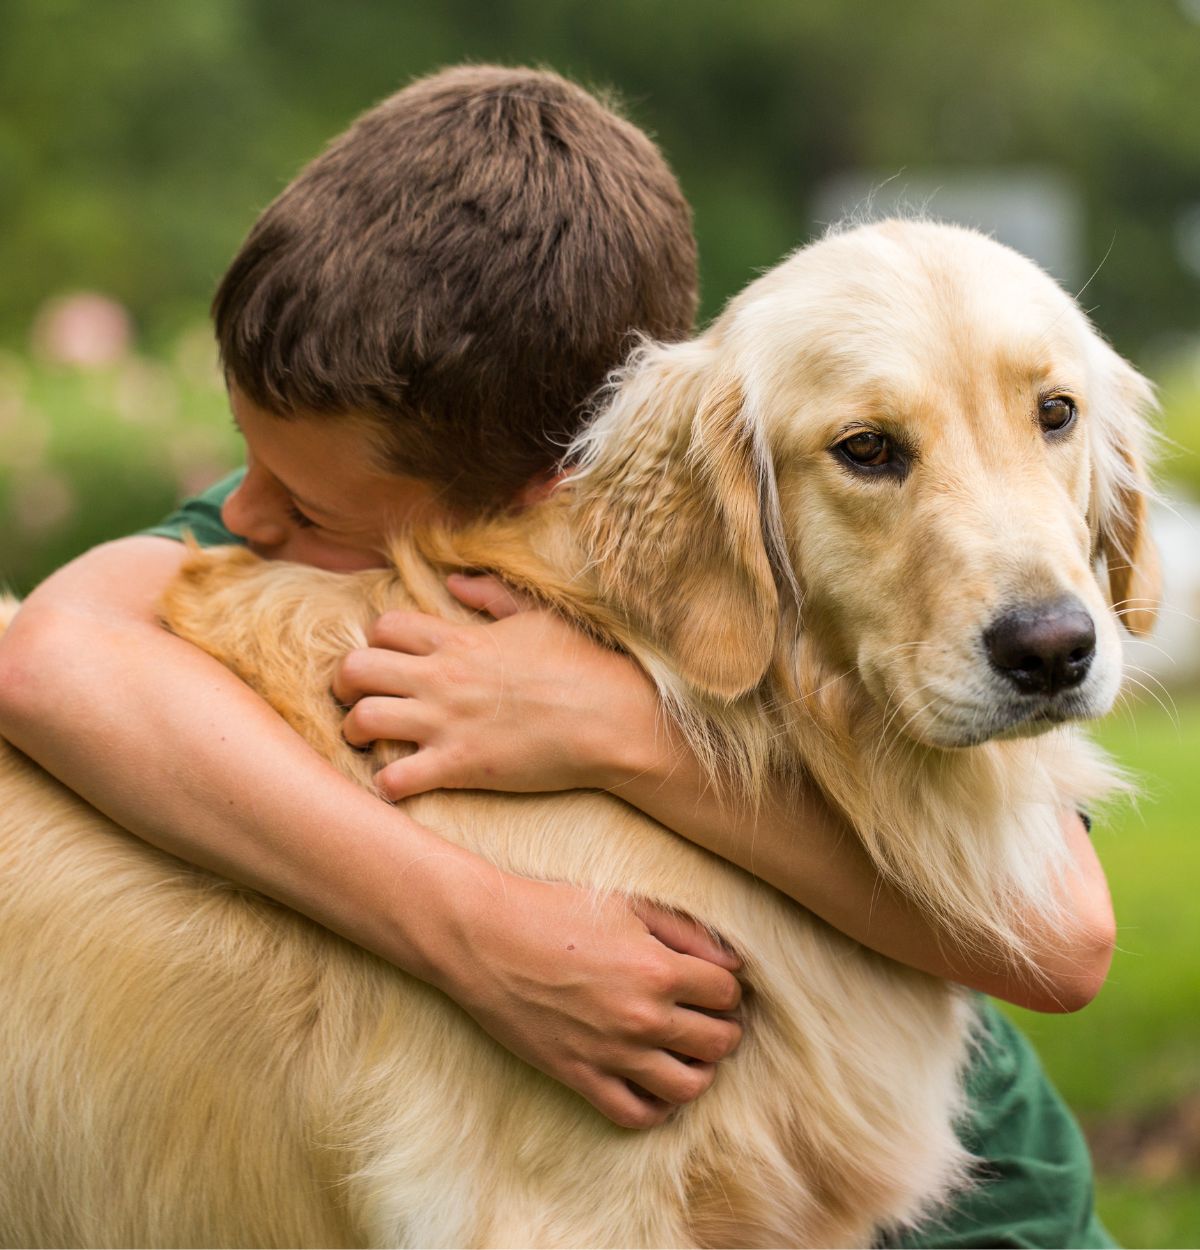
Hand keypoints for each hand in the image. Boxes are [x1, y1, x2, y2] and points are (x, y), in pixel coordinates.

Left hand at [332, 574, 670, 799]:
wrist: (612, 718)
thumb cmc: (582, 665)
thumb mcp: (538, 616)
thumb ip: (493, 595)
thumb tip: (456, 580)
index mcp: (459, 639)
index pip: (383, 627)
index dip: (374, 642)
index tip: (387, 659)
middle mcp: (442, 678)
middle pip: (354, 669)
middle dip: (344, 684)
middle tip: (355, 698)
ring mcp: (446, 722)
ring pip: (361, 721)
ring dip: (354, 733)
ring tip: (367, 742)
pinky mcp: (459, 766)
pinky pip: (394, 778)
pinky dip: (386, 784)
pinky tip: (399, 783)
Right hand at [428, 863, 743, 1127]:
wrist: (485, 937)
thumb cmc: (555, 910)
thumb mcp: (627, 904)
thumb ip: (687, 931)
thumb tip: (734, 963)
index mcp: (657, 968)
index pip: (727, 992)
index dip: (726, 987)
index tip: (711, 983)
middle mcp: (642, 1016)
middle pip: (719, 1042)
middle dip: (723, 1028)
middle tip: (707, 1016)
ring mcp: (611, 1052)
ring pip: (689, 1088)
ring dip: (699, 1071)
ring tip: (687, 1052)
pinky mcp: (579, 1076)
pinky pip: (635, 1114)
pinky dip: (656, 1108)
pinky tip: (654, 1083)